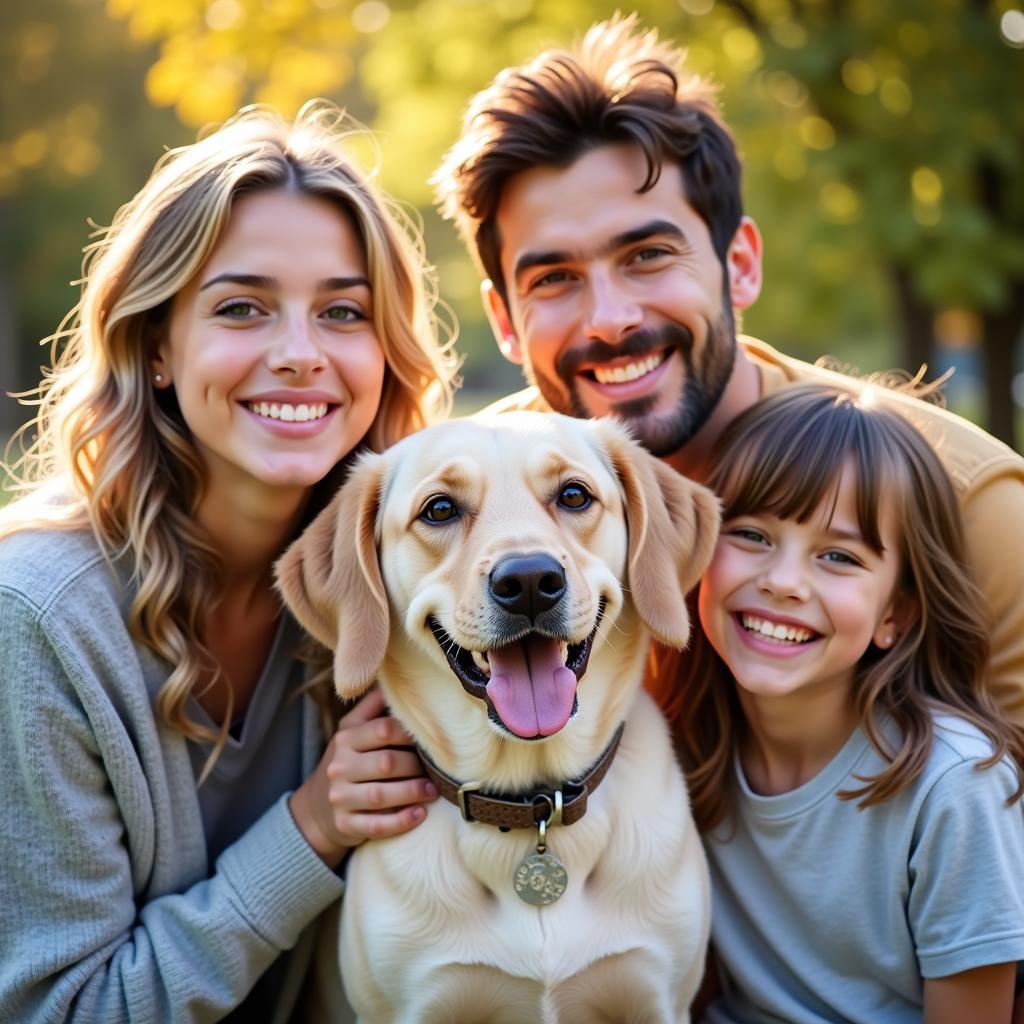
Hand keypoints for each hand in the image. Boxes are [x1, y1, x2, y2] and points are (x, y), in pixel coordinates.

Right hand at [289, 688, 437, 867]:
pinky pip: (376, 826)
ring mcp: (340, 798)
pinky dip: (401, 821)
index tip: (433, 738)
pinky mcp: (345, 825)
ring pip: (381, 796)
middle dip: (416, 766)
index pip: (383, 730)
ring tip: (433, 791)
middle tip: (438, 770)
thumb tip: (396, 676)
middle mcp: (339, 767)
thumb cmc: (348, 761)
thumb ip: (373, 707)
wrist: (316, 808)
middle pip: (386, 763)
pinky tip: (420, 815)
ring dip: (413, 793)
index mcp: (346, 738)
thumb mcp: (353, 730)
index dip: (411, 734)